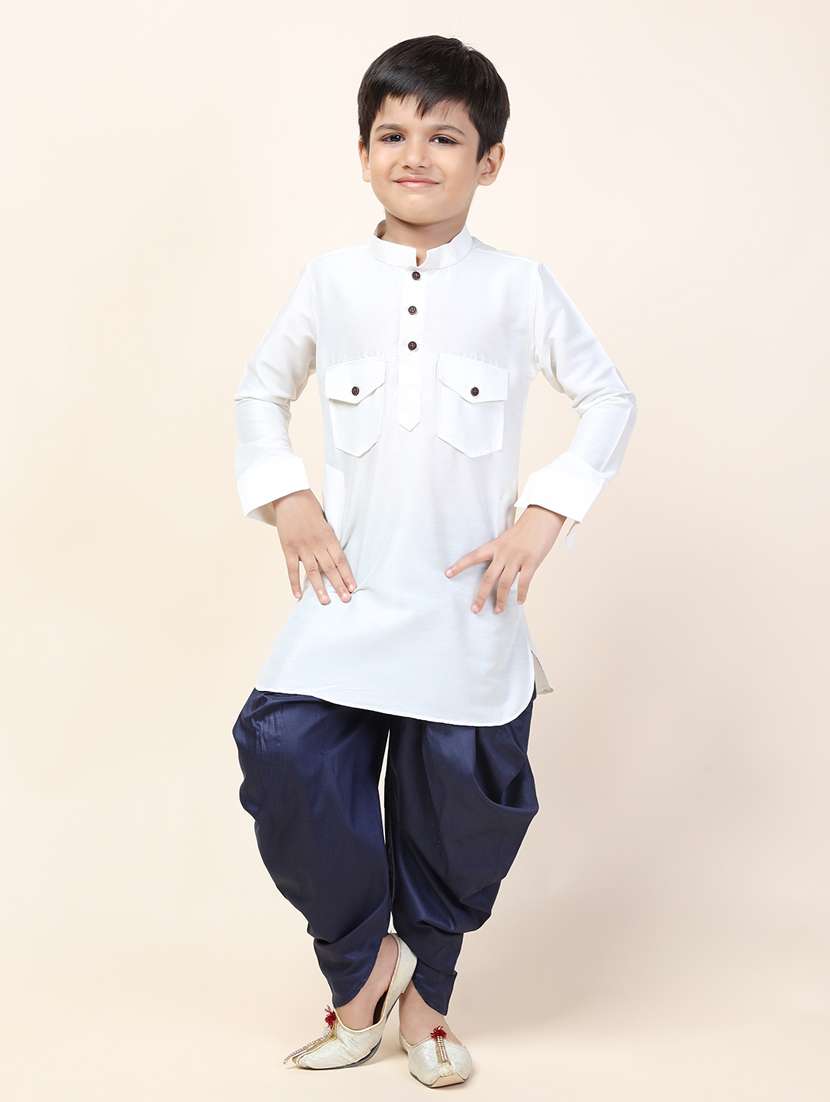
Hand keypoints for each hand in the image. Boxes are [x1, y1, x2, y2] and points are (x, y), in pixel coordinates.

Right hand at [273, 489, 356, 604]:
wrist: (290, 497)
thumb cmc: (309, 508)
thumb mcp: (326, 520)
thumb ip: (330, 538)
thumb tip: (335, 555)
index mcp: (329, 537)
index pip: (341, 560)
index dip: (347, 574)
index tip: (353, 587)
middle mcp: (317, 544)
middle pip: (330, 568)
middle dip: (338, 585)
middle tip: (346, 599)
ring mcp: (302, 547)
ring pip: (313, 571)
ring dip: (319, 588)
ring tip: (325, 602)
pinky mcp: (288, 548)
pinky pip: (292, 569)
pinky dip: (295, 583)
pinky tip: (298, 596)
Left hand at [444, 505, 565, 613]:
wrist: (542, 518)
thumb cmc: (525, 529)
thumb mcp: (507, 538)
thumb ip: (500, 553)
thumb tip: (497, 570)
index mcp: (494, 545)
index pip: (473, 556)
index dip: (460, 566)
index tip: (447, 574)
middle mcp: (503, 553)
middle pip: (488, 578)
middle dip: (480, 596)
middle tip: (475, 610)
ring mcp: (517, 558)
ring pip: (505, 584)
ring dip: (501, 600)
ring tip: (498, 611)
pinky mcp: (531, 562)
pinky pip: (524, 582)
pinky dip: (521, 594)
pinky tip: (519, 602)